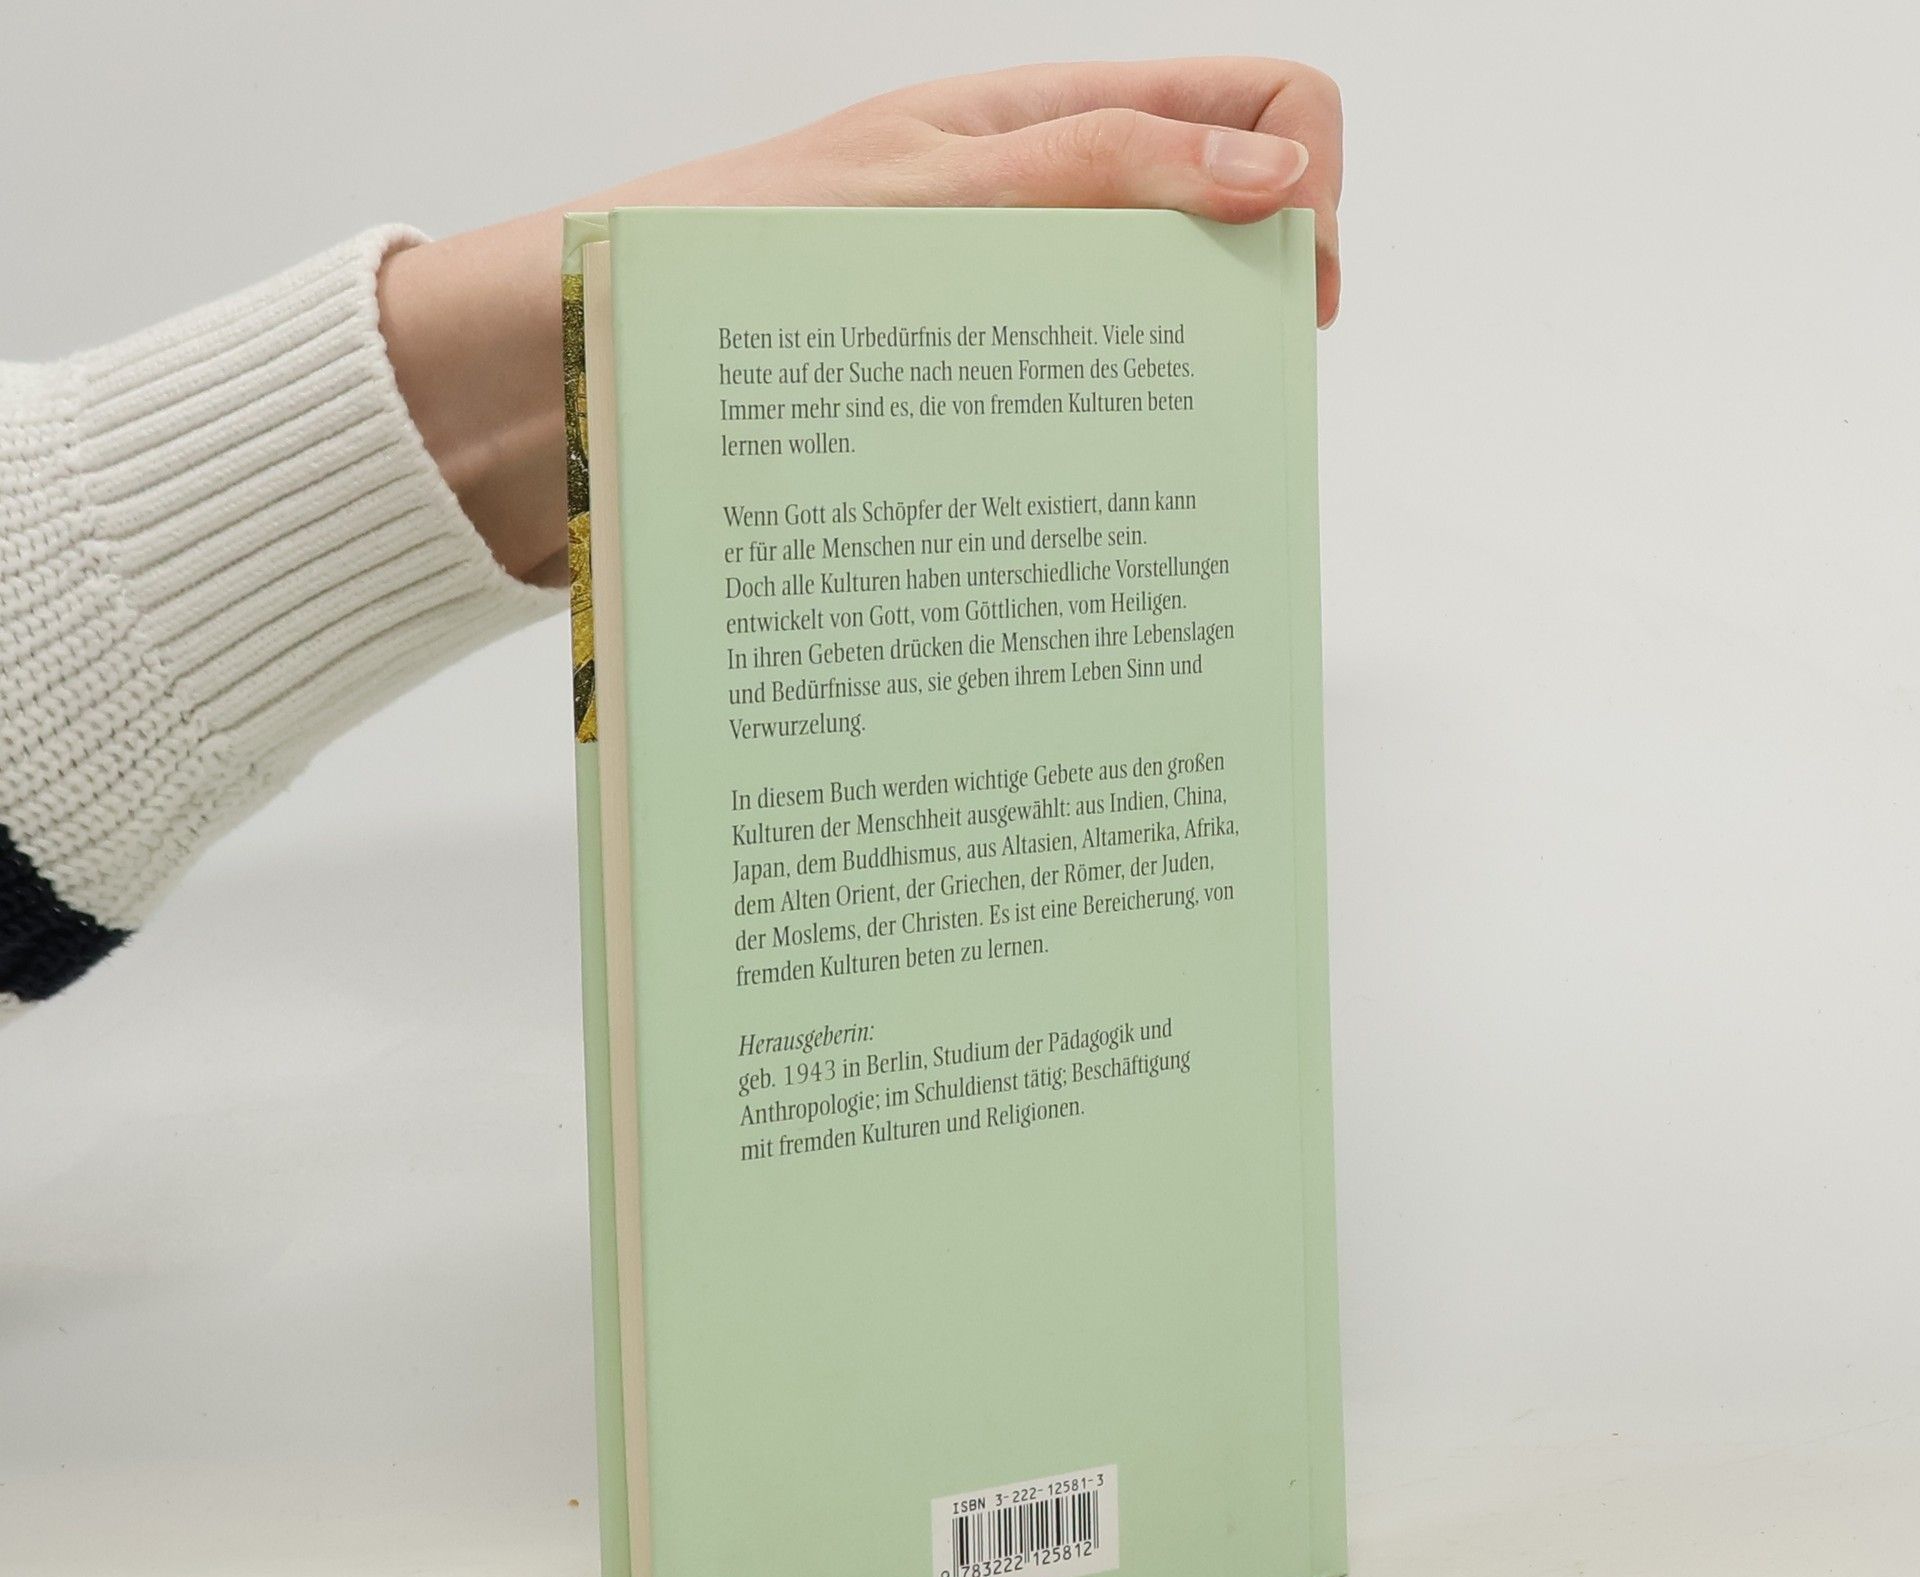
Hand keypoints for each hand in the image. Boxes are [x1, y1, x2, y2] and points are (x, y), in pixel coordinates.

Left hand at [380, 58, 1343, 585]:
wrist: (582, 354)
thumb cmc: (725, 252)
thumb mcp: (923, 190)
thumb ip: (1096, 171)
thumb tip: (1275, 176)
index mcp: (1041, 125)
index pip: (1249, 109)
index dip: (1306, 181)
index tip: (1290, 288)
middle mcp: (1034, 215)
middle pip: (1213, 230)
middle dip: (1248, 299)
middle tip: (1223, 398)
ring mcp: (995, 310)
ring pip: (1141, 335)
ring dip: (1171, 389)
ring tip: (1146, 463)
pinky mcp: (953, 399)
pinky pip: (1059, 413)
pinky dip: (1091, 451)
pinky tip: (1074, 502)